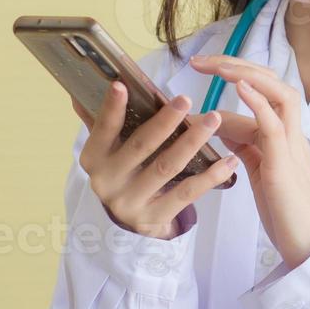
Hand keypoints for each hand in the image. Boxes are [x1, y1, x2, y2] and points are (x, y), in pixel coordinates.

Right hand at [70, 83, 239, 239]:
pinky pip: (187, 193)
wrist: (129, 223)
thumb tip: (81, 90)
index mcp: (94, 159)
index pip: (102, 130)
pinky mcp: (154, 218)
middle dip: (165, 121)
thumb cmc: (124, 173)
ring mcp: (130, 203)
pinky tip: (228, 161)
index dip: (111, 109)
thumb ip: (101, 122)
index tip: (122, 85)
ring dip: (192, 142)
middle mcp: (107, 182)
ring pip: (167, 167)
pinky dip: (210, 176)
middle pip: (141, 147)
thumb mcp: (108, 151)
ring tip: (214, 120)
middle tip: (185, 99)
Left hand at [188, 54, 309, 268]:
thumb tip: (220, 124)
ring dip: (249, 76)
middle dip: (237, 65)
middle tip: (201, 60)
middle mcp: (291, 134)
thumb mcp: (260, 171)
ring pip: (281, 95)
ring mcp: (291, 147)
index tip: (201, 67)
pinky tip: (240, 87)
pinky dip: (259, 101)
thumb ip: (245, 145)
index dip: (232, 75)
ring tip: (219, 66)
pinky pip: (275, 125)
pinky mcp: (285, 165)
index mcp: (283, 135)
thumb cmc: (286, 211)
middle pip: (273, 83)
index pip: (261, 92)